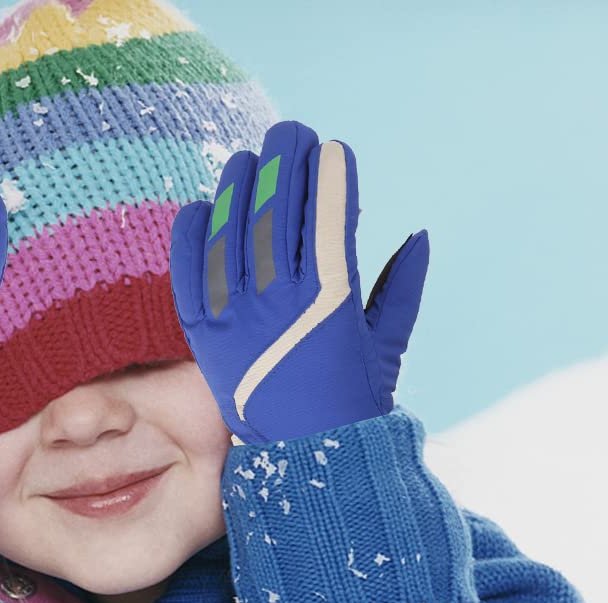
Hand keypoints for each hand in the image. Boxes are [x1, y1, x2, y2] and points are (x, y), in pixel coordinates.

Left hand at [169, 120, 428, 444]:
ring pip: (231, 233)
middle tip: (288, 135)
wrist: (302, 462)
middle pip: (275, 212)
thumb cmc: (353, 405)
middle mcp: (280, 304)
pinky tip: (200, 208)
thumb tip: (418, 237)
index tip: (333, 150)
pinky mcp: (205, 339)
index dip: (329, 175)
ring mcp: (236, 320)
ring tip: (245, 161)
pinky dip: (191, 237)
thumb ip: (403, 289)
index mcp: (331, 301)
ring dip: (238, 188)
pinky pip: (189, 275)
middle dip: (284, 163)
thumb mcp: (387, 348)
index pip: (327, 215)